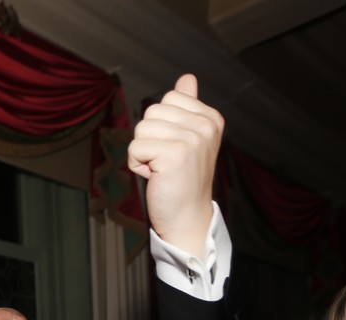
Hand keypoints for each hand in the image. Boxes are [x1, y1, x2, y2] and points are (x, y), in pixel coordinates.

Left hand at [128, 73, 222, 255]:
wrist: (187, 216)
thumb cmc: (183, 179)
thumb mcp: (188, 138)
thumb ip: (187, 107)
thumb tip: (187, 77)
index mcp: (211, 118)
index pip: (169, 98)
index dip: (161, 124)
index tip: (174, 147)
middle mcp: (205, 125)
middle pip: (151, 112)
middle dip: (149, 138)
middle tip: (165, 161)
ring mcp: (192, 139)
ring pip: (141, 130)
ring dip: (142, 152)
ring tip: (160, 169)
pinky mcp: (174, 154)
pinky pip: (134, 148)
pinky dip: (136, 165)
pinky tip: (155, 177)